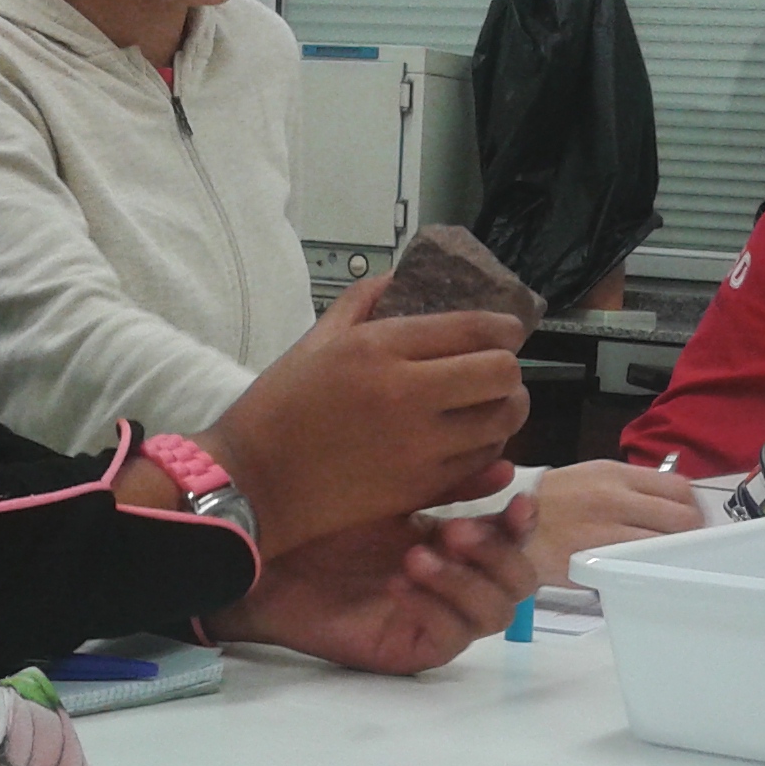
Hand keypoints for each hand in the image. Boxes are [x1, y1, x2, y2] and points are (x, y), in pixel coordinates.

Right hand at [194, 276, 529, 557]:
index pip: (475, 329)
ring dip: (505, 410)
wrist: (255, 482)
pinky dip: (487, 449)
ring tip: (489, 407)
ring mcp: (420, 447)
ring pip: (502, 422)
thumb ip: (363, 302)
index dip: (506, 328)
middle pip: (502, 374)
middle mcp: (408, 395)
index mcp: (380, 349)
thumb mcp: (315, 341)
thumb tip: (400, 277)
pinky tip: (471, 440)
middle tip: (496, 372)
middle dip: (508, 369)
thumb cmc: (280, 408)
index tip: (509, 332)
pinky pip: (482, 463)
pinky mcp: (422, 488)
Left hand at [206, 497, 538, 674]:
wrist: (263, 557)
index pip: (514, 541)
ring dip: (464, 582)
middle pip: (518, 583)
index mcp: (455, 545)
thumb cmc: (320, 521)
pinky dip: (433, 608)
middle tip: (453, 531)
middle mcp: (455, 585)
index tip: (517, 502)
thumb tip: (505, 467)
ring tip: (417, 558)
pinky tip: (399, 583)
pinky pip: (450, 639)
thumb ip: (446, 482)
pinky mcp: (412, 650)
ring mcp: (437, 620)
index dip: (523, 525)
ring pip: (494, 615)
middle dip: (496, 554)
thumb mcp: (390, 490)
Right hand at [525, 461, 703, 585]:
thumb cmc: (554, 501)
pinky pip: (636, 568)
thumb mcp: (592, 476)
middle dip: (691, 534)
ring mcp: (607, 534)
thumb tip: (673, 503)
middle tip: (687, 545)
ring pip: (663, 547)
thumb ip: (632, 487)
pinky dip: (646, 570)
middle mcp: (616, 501)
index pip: (678, 488)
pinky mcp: (595, 563)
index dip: (693, 507)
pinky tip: (643, 571)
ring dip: (671, 555)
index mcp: (617, 475)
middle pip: (681, 520)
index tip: (692, 520)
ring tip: (666, 560)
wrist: (507, 522)